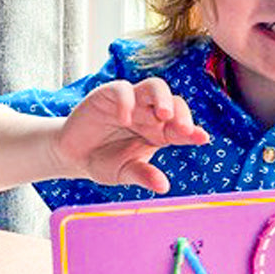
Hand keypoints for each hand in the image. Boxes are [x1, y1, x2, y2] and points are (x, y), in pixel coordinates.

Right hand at [52, 78, 209, 192]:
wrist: (72, 155)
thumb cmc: (103, 161)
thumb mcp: (124, 172)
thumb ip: (143, 175)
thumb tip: (163, 186)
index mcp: (159, 132)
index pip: (181, 128)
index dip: (193, 131)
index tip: (202, 138)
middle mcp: (149, 114)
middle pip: (173, 102)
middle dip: (181, 113)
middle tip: (183, 128)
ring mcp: (131, 102)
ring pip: (154, 86)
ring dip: (162, 98)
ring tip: (163, 115)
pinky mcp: (108, 95)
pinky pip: (122, 90)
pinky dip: (127, 101)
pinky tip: (125, 119)